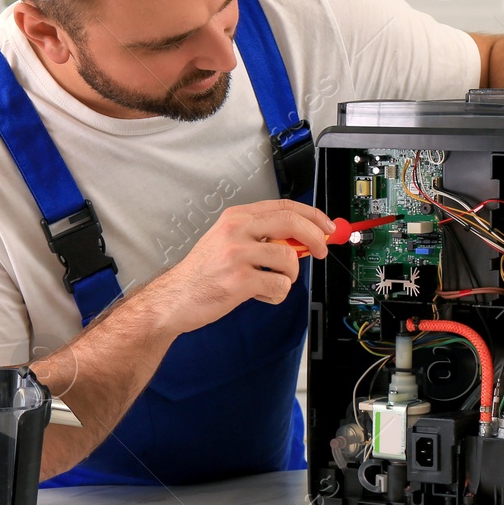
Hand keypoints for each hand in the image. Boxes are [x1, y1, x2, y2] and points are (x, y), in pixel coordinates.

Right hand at [144, 200, 332, 334]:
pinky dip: (276, 295)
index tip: (327, 227)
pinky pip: (279, 287)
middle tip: (320, 251)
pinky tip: (258, 295)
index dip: (313, 215)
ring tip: (270, 283)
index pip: (284, 206)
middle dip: (316, 238)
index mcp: (236, 217)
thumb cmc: (203, 272)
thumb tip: (302, 238)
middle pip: (292, 224)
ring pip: (289, 260)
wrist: (176, 298)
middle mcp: (237, 231)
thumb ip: (262, 236)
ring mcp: (237, 255)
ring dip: (289, 277)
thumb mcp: (228, 241)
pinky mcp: (240, 281)